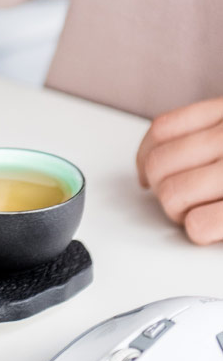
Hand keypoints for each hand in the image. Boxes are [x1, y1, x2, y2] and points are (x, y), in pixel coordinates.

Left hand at [136, 97, 222, 243]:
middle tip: (182, 201)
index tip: (147, 176)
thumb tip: (155, 166)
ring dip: (178, 212)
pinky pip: (199, 223)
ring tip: (200, 214)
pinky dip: (198, 230)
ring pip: (173, 193)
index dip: (145, 158)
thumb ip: (207, 134)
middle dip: (163, 189)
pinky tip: (214, 227)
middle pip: (160, 164)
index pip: (162, 130)